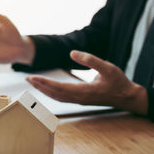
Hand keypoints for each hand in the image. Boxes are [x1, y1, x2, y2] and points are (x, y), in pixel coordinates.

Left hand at [27, 50, 147, 114]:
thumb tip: (72, 52)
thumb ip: (90, 60)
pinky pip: (61, 98)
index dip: (45, 83)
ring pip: (56, 97)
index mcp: (84, 91)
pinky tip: (45, 88)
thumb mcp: (107, 67)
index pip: (59, 87)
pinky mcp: (79, 100)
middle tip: (27, 78)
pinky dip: (51, 93)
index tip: (33, 78)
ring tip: (33, 82)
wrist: (126, 97)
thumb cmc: (118, 82)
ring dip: (43, 90)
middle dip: (40, 86)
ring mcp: (78, 100)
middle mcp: (79, 98)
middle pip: (54, 93)